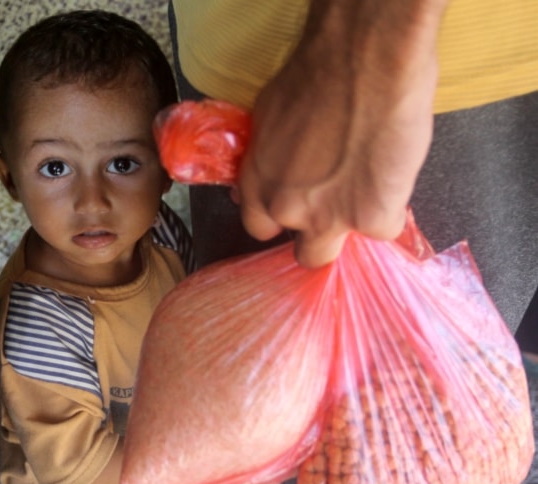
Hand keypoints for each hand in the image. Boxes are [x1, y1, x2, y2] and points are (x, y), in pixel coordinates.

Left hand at [238, 0, 447, 266]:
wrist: (365, 60)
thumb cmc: (316, 73)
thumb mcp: (269, 115)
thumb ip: (266, 158)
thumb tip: (267, 175)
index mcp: (259, 183)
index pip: (260, 228)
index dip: (283, 220)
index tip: (300, 208)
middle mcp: (287, 209)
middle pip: (302, 253)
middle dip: (319, 236)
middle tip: (339, 207)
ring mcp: (328, 219)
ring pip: (335, 252)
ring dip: (350, 231)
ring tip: (369, 195)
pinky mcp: (372, 218)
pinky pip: (385, 229)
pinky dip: (391, 209)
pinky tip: (393, 179)